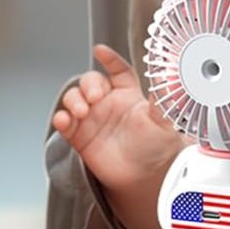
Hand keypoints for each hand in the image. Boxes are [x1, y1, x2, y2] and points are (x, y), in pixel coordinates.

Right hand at [53, 45, 185, 189]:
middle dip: (89, 84)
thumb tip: (168, 78)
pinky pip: (65, 122)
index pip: (118, 71)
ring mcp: (92, 118)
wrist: (146, 178)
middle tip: (94, 96)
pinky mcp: (79, 136)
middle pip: (91, 81)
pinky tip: (65, 121)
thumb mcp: (163, 123)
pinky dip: (61, 119)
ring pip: (74, 98)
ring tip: (81, 111)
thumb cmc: (157, 148)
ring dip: (73, 100)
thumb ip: (163, 101)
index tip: (101, 51)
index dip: (110, 59)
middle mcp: (108, 103)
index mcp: (129, 95)